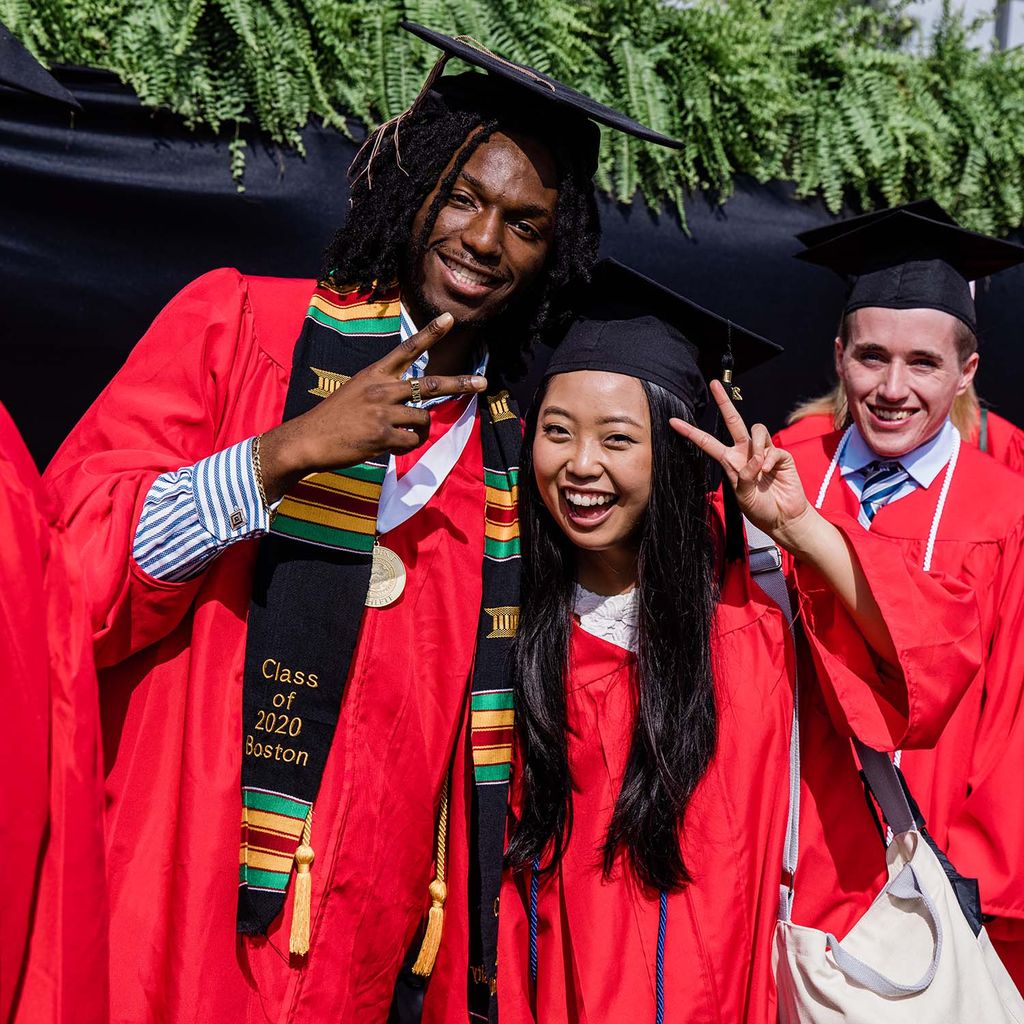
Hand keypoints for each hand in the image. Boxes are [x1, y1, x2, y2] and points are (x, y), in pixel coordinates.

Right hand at [260, 312, 486, 501]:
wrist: (307, 439)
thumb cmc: (333, 418)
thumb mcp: (356, 391)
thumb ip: (384, 391)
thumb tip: (414, 404)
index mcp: (374, 374)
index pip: (407, 349)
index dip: (430, 333)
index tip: (450, 318)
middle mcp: (381, 389)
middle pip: (430, 384)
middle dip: (459, 383)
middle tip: (482, 382)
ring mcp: (383, 413)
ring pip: (423, 419)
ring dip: (420, 430)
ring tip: (405, 435)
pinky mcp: (382, 436)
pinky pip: (412, 441)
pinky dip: (409, 445)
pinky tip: (393, 446)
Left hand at [669, 380, 815, 552]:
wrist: (783, 517)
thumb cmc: (760, 508)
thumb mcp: (743, 496)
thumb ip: (744, 476)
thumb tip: (754, 459)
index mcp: (729, 461)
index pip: (707, 443)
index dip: (691, 432)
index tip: (673, 422)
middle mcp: (744, 452)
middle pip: (733, 421)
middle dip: (724, 402)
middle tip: (715, 384)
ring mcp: (763, 451)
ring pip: (756, 430)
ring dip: (757, 447)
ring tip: (760, 467)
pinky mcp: (780, 455)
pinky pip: (772, 448)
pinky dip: (769, 459)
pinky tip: (770, 471)